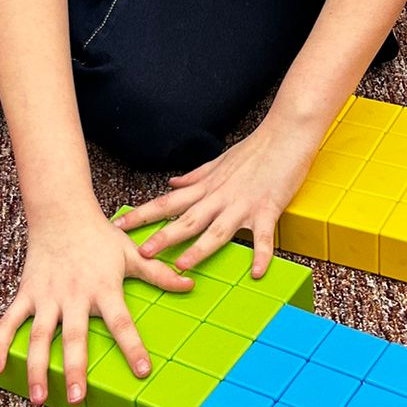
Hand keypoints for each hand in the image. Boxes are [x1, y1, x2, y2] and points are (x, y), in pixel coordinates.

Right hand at [0, 201, 193, 406]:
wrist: (62, 212)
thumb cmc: (100, 236)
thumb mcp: (133, 253)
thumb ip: (159, 273)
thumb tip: (190, 283)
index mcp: (103, 288)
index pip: (122, 322)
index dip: (132, 347)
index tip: (142, 371)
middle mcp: (74, 295)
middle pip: (74, 337)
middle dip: (75, 369)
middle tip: (77, 398)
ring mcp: (47, 296)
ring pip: (40, 337)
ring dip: (38, 368)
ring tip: (39, 398)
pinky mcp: (27, 294)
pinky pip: (11, 322)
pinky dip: (2, 345)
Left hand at [114, 111, 328, 278]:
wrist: (286, 134)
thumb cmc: (256, 148)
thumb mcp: (220, 161)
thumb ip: (195, 176)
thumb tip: (173, 183)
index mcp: (207, 187)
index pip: (168, 201)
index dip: (142, 214)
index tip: (119, 225)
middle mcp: (220, 197)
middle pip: (186, 219)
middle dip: (162, 237)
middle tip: (140, 253)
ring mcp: (243, 205)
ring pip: (217, 230)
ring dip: (199, 248)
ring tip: (182, 266)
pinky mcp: (268, 209)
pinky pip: (264, 237)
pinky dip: (261, 254)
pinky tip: (257, 272)